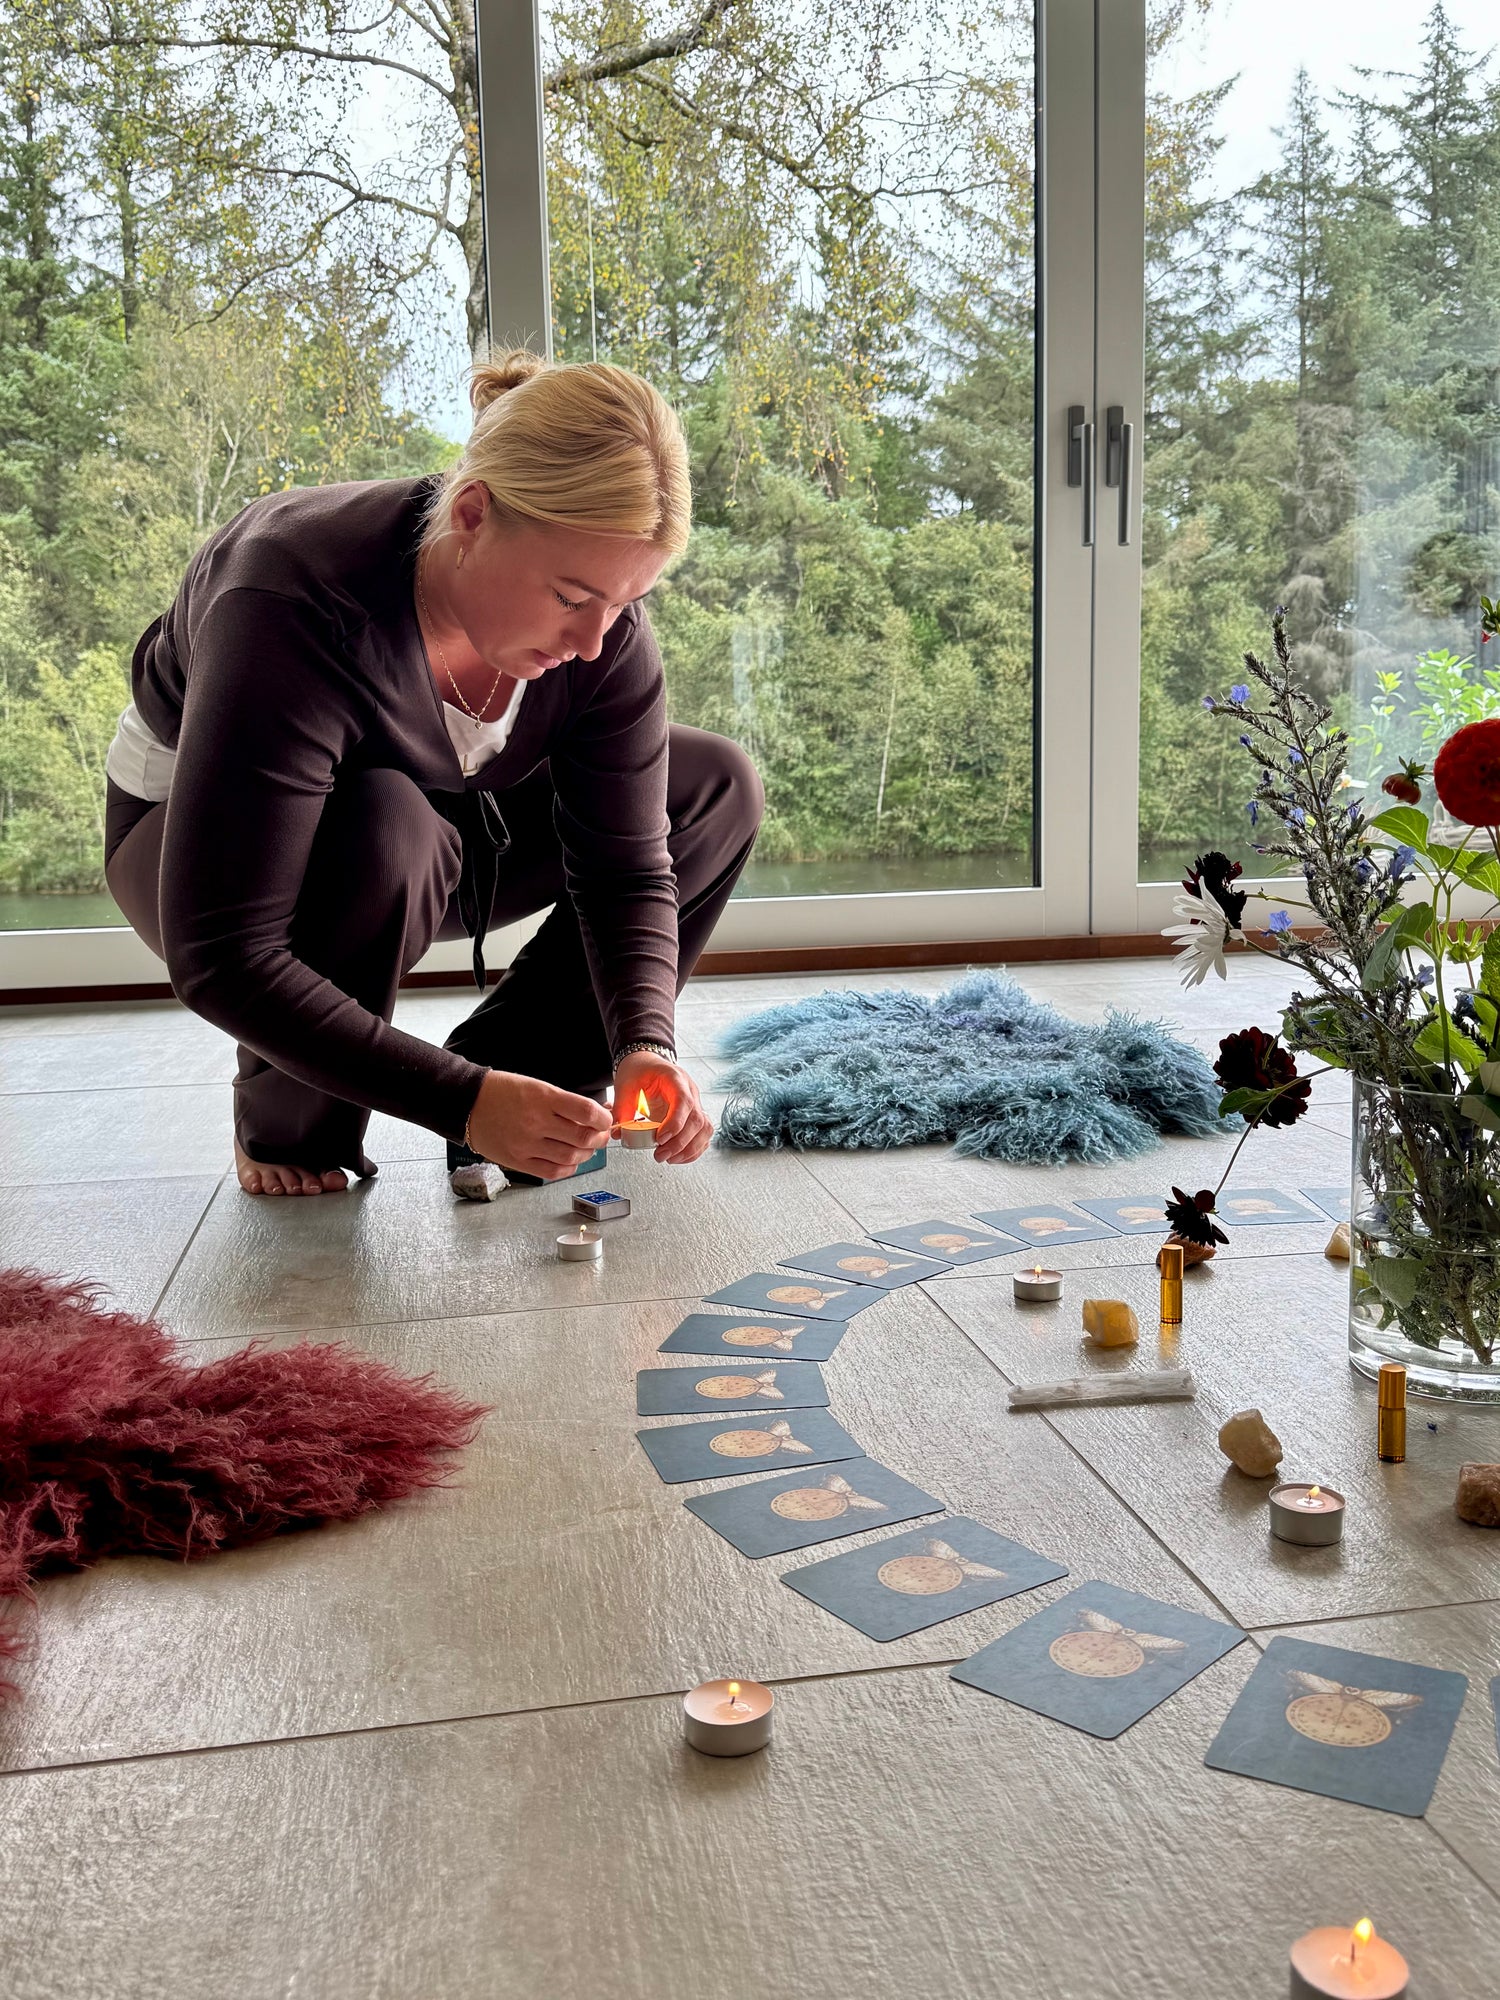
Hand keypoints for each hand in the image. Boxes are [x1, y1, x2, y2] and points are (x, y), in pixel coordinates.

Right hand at [465, 1070, 612, 1179]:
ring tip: (584, 1147)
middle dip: (599, 1137)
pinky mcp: (517, 1162)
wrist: (468, 1102)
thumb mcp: (537, 1086)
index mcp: (543, 1098)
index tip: (605, 1118)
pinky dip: (568, 1168)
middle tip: (599, 1134)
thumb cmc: (503, 1091)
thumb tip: (599, 1112)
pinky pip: (553, 1172)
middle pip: (583, 1138)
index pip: (586, 1112)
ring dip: (586, 1154)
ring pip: (571, 1157)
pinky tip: (569, 1159)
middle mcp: (536, 1122)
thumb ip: (566, 1103)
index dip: (603, 1118)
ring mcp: (526, 1145)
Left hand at [612, 1049, 712, 1164]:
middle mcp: (690, 1090)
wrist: (647, 1063)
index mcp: (674, 1078)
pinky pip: (704, 1134)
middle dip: (680, 1143)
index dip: (675, 1122)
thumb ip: (622, 1109)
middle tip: (660, 1154)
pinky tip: (679, 1157)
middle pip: (697, 1120)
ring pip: (705, 1129)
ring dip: (690, 1148)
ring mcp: (695, 1103)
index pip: (684, 1101)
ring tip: (669, 1158)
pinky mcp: (695, 1115)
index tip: (661, 1138)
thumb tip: (619, 1134)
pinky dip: (694, 1149)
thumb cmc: (639, 1071)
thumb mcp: (625, 1085)